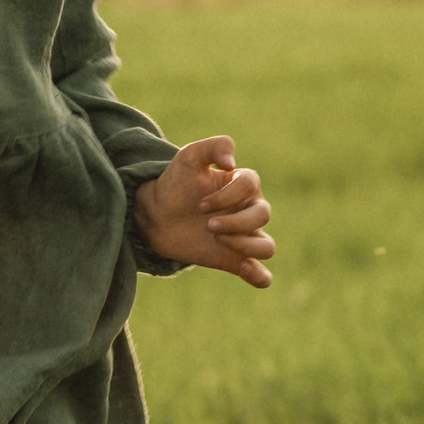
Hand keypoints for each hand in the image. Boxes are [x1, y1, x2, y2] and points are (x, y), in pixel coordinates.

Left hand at [134, 135, 273, 288]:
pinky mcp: (234, 259)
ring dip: (245, 245)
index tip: (201, 203)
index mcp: (243, 184)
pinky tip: (251, 273)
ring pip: (266, 246)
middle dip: (235, 221)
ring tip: (218, 240)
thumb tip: (231, 162)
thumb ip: (213, 147)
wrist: (157, 214)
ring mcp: (243, 236)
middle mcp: (248, 210)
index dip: (227, 194)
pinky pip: (260, 273)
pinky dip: (260, 276)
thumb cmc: (177, 182)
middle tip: (208, 224)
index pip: (251, 185)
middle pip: (263, 215)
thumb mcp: (189, 156)